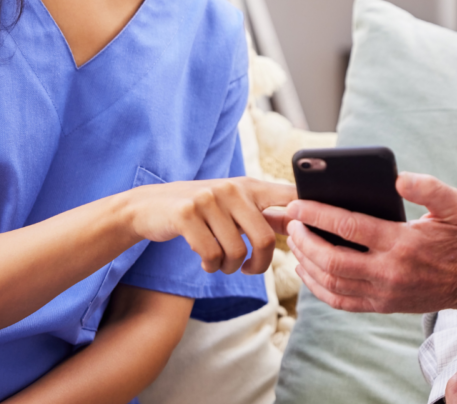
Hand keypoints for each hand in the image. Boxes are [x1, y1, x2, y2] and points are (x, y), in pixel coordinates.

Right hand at [129, 177, 295, 274]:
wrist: (148, 206)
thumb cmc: (199, 211)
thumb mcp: (232, 205)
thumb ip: (263, 213)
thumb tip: (300, 225)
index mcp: (249, 186)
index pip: (289, 196)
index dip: (306, 215)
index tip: (308, 235)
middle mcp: (232, 189)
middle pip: (264, 238)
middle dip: (259, 264)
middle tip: (248, 269)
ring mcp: (208, 200)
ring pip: (236, 252)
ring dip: (228, 267)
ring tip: (219, 262)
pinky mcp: (186, 214)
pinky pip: (211, 255)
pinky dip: (211, 267)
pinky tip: (205, 262)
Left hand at [285, 172, 456, 312]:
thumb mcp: (455, 204)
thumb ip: (427, 187)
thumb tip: (398, 178)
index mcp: (403, 243)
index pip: (349, 228)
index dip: (317, 215)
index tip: (297, 204)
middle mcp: (389, 271)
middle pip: (332, 260)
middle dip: (305, 240)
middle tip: (291, 223)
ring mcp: (384, 293)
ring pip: (332, 283)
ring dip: (307, 263)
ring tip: (295, 242)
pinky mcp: (382, 306)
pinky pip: (341, 301)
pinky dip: (318, 288)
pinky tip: (307, 270)